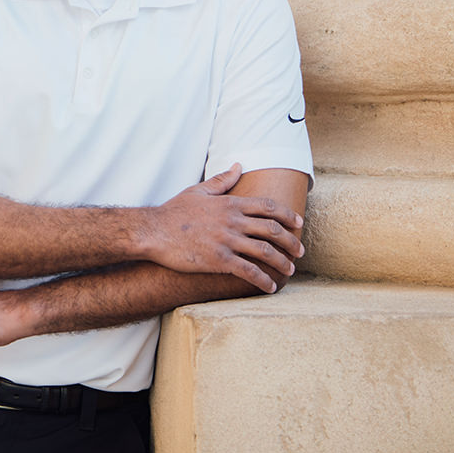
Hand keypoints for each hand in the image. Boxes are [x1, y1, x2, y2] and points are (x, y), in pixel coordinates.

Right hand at [142, 164, 304, 292]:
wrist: (152, 231)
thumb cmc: (174, 211)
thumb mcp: (198, 191)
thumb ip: (222, 180)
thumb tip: (239, 165)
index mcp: (230, 204)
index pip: (268, 207)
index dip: (288, 215)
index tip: (299, 223)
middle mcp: (232, 221)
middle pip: (273, 230)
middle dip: (292, 241)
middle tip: (301, 250)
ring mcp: (226, 241)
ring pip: (265, 251)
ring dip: (282, 262)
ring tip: (290, 270)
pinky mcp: (218, 260)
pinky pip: (248, 271)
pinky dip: (263, 280)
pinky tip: (270, 287)